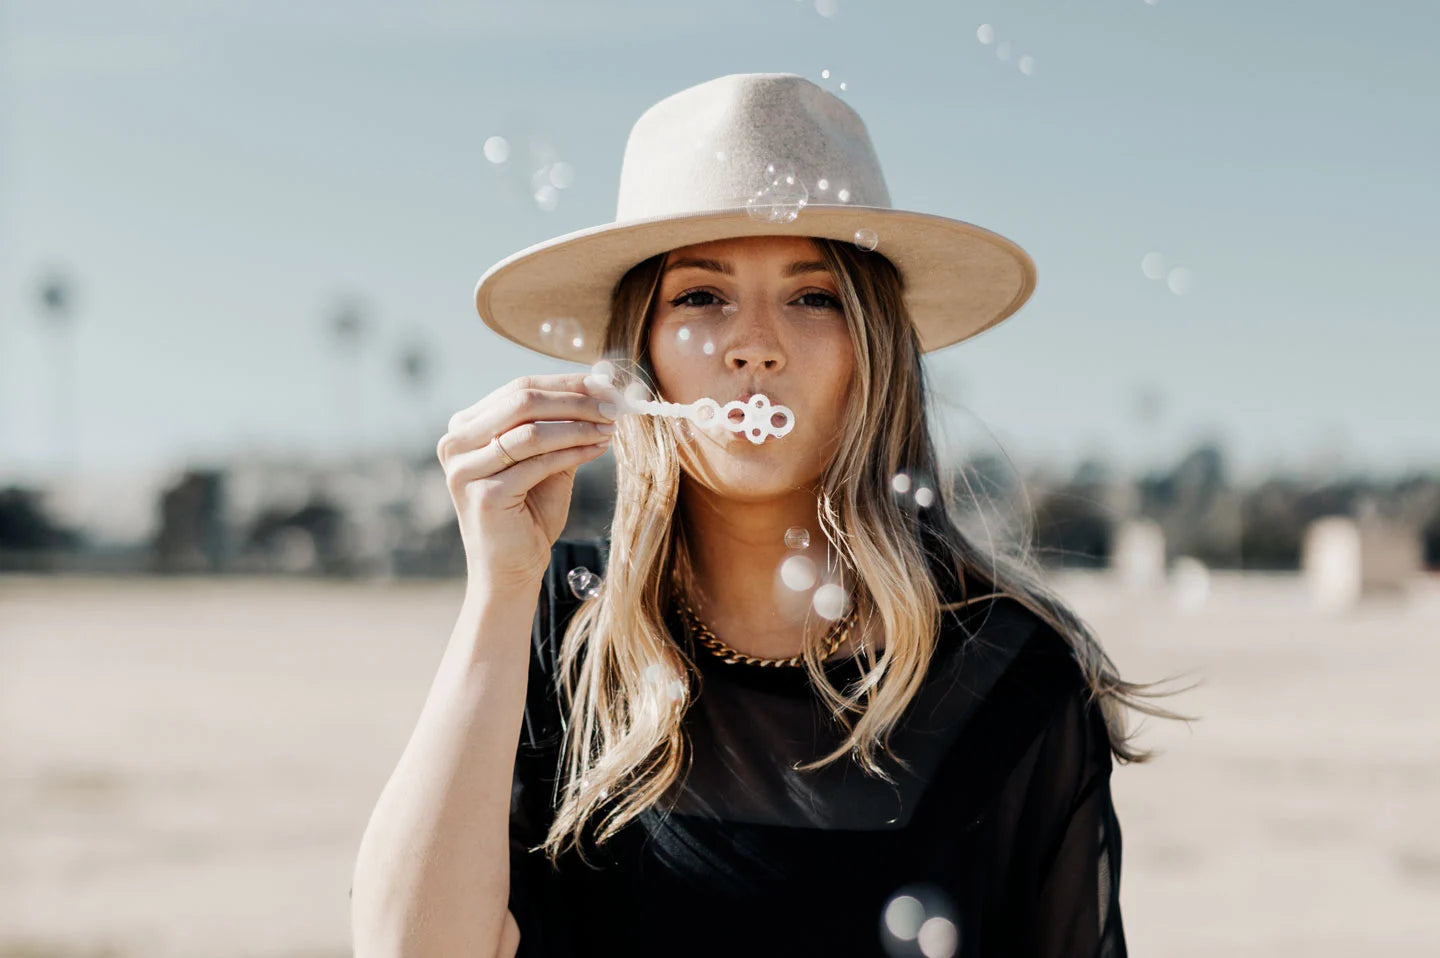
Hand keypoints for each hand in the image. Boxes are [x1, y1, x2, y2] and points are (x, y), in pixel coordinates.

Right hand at [436, 372, 616, 591]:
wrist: (510, 570)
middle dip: (574, 400)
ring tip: (610, 427)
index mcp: (466, 427)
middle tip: (613, 405)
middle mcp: (455, 443)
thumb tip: (602, 389)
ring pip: (530, 431)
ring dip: (578, 425)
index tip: (605, 384)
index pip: (519, 388)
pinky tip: (598, 448)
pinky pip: (538, 462)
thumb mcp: (545, 461)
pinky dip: (573, 452)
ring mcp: (465, 470)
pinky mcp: (484, 495)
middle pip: (522, 401)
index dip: (565, 382)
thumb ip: (562, 427)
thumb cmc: (528, 514)